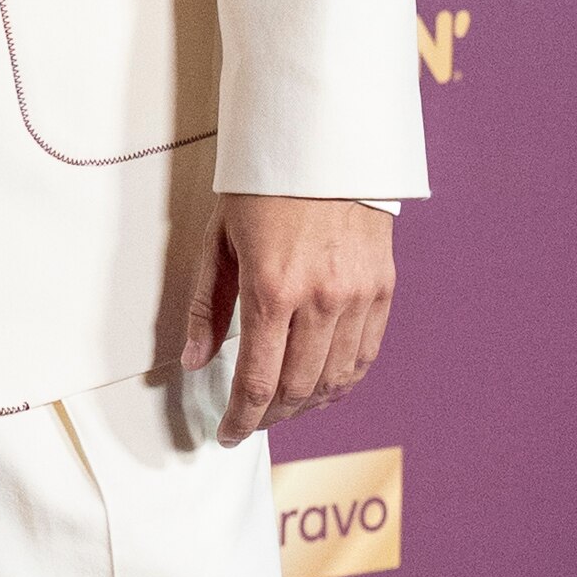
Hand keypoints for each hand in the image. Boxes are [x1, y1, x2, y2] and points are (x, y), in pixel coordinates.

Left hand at [181, 195, 393, 448]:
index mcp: (271, 288)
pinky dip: (344, 381)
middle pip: (299, 390)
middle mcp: (320, 299)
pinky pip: (366, 354)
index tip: (228, 434)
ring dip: (308, 406)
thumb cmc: (263, 186)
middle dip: (271, 417)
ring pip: (336, 380)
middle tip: (252, 422)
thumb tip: (194, 361)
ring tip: (285, 409)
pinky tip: (324, 386)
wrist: (326, 142)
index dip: (241, 419)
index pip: (258, 382)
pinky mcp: (382, 288)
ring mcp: (357, 295)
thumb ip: (206, 306)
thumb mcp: (219, 240)